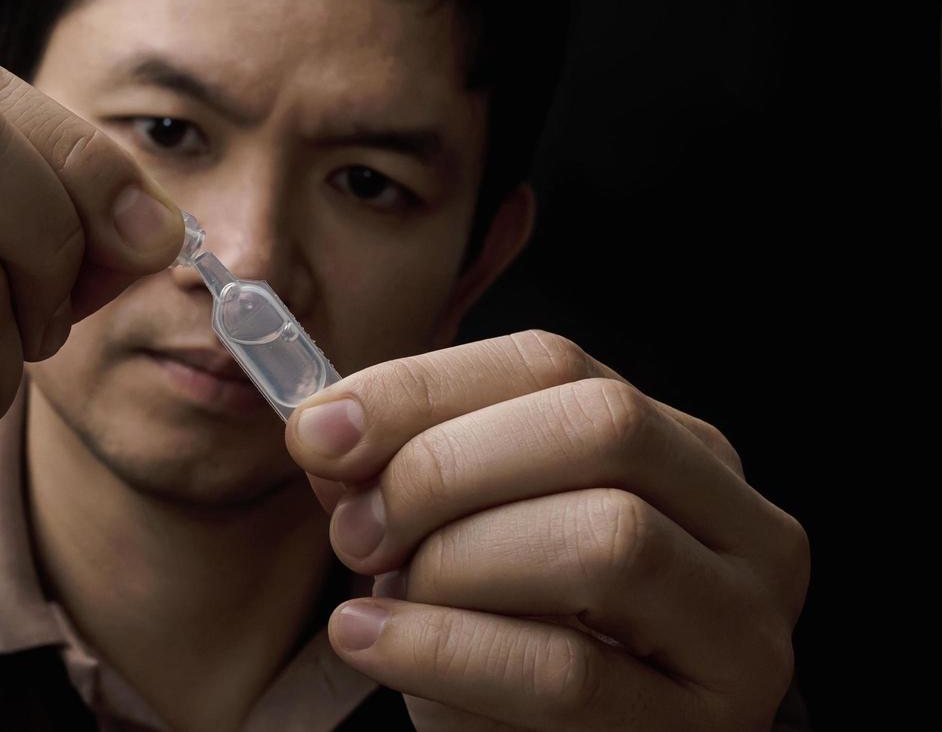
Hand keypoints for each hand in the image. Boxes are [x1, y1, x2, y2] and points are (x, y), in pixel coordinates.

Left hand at [285, 330, 809, 730]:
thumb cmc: (514, 639)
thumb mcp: (463, 538)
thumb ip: (408, 474)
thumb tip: (330, 432)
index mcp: (681, 448)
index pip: (553, 364)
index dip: (422, 387)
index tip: (317, 433)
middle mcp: (742, 523)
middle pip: (601, 427)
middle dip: (445, 467)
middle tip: (352, 528)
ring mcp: (742, 628)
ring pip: (606, 538)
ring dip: (456, 561)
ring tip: (382, 597)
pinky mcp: (710, 725)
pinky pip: (568, 672)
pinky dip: (446, 649)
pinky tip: (372, 642)